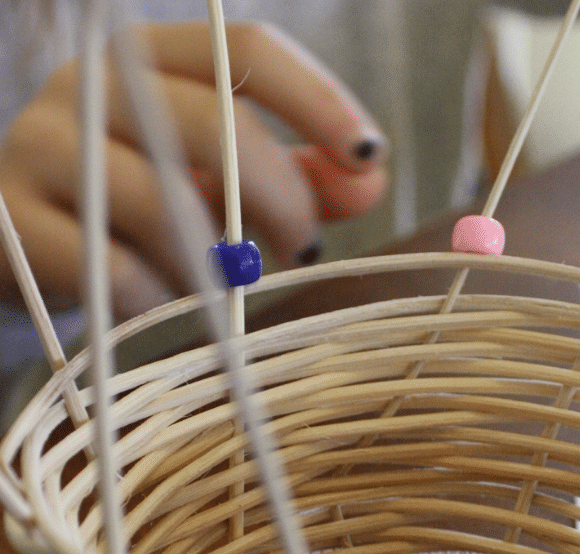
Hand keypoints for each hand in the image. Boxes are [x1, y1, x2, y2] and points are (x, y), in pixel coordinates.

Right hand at [0, 21, 387, 318]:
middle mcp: (93, 85)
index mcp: (151, 58)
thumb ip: (293, 178)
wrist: (26, 235)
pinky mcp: (16, 222)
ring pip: (163, 204)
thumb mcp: (216, 179)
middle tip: (303, 247)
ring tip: (222, 283)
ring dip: (215, 260)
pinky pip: (112, 269)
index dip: (317, 101)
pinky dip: (158, 297)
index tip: (370, 156)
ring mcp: (45, 148)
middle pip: (212, 122)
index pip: (245, 51)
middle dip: (279, 193)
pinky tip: (163, 302)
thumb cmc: (138, 203)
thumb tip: (370, 182)